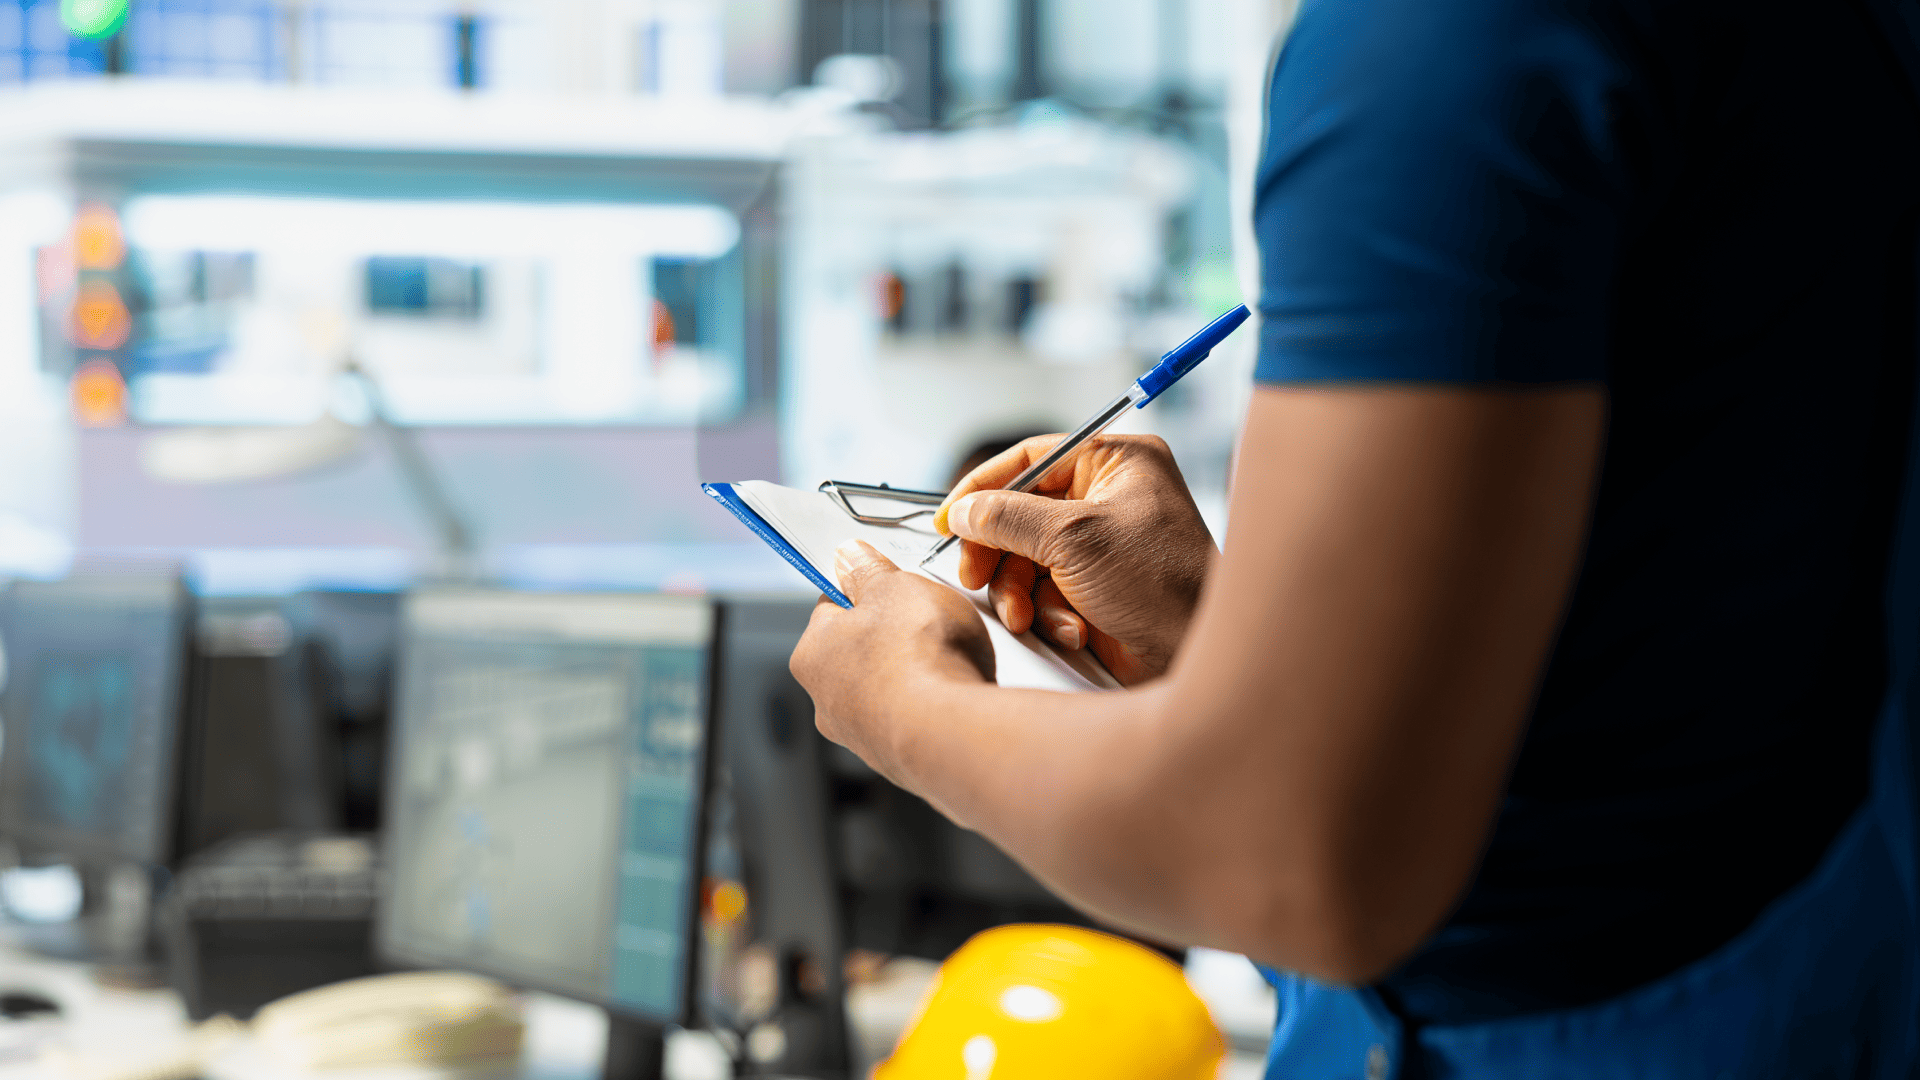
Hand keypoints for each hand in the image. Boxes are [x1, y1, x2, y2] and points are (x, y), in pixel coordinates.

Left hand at [789, 540, 994, 778]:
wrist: (953, 732)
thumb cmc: (917, 657)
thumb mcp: (894, 586)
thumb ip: (869, 571)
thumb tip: (850, 557)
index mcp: (811, 655)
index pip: (830, 610)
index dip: (862, 591)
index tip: (885, 583)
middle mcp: (827, 702)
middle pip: (860, 653)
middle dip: (891, 637)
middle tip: (925, 620)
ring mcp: (864, 738)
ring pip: (890, 690)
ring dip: (915, 674)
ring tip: (949, 659)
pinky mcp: (901, 761)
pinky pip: (918, 721)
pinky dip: (934, 707)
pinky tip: (955, 694)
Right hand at [934, 434, 1215, 684]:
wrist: (1197, 656)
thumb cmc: (1162, 584)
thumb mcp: (1076, 539)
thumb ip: (1008, 518)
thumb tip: (963, 511)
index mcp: (1115, 463)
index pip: (1031, 459)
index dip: (983, 487)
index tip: (949, 519)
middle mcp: (1108, 498)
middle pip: (1019, 513)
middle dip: (998, 552)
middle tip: (976, 576)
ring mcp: (1101, 545)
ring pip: (1025, 558)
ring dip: (1020, 592)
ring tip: (1026, 616)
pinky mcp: (1095, 588)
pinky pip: (1045, 592)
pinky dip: (1047, 613)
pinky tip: (1070, 629)